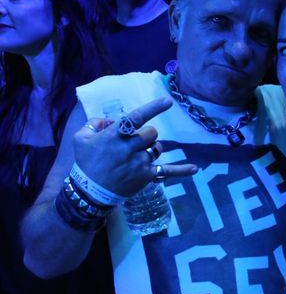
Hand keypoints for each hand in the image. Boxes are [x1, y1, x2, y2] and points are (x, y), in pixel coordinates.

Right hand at [73, 97, 197, 196]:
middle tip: (134, 142)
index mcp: (115, 136)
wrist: (89, 192)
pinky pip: (167, 171)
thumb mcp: (81, 138)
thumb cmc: (85, 163)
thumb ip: (95, 123)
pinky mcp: (147, 176)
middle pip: (151, 133)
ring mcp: (140, 163)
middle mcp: (130, 148)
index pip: (137, 118)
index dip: (153, 108)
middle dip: (145, 134)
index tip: (168, 101)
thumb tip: (111, 121)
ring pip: (157, 148)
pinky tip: (195, 169)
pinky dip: (182, 170)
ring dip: (151, 148)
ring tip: (137, 155)